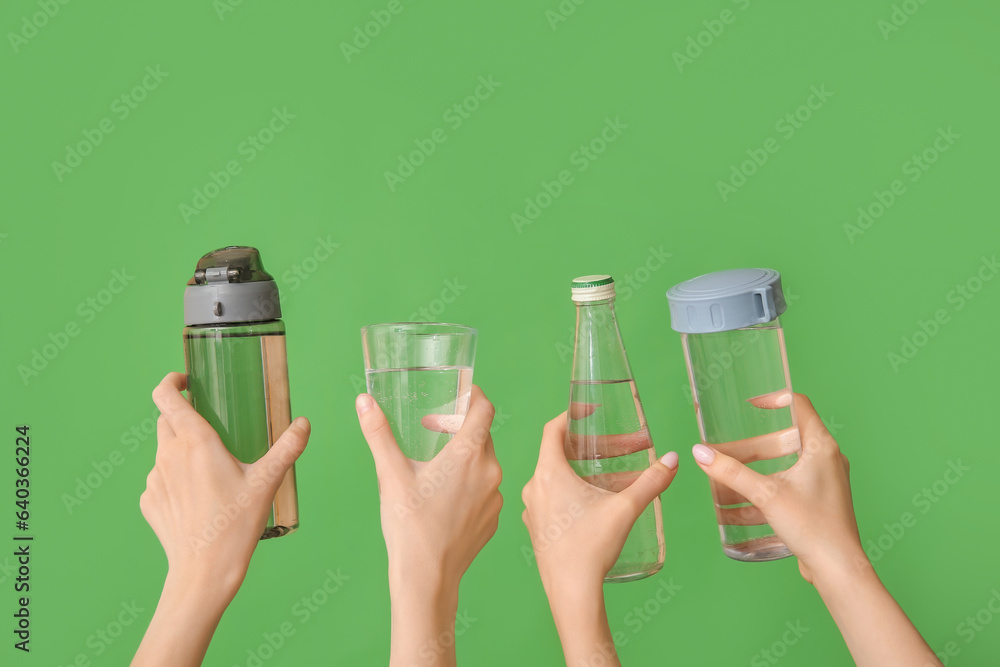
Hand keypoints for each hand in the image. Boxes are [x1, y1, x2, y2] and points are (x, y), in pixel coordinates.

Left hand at [133, 372, 309, 666]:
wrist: (204, 572)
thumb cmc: (235, 525)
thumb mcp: (267, 482)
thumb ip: (287, 448)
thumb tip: (304, 424)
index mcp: (194, 442)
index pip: (165, 396)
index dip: (171, 382)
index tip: (186, 382)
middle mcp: (168, 455)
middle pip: (165, 420)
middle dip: (183, 416)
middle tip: (210, 427)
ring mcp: (154, 480)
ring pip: (163, 451)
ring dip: (181, 450)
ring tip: (210, 470)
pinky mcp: (149, 502)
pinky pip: (160, 479)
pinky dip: (175, 479)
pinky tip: (198, 497)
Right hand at [356, 385, 500, 666]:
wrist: (427, 578)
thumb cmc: (409, 525)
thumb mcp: (390, 474)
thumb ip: (378, 433)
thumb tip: (364, 401)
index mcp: (469, 454)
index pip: (485, 408)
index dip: (471, 396)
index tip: (454, 396)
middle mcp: (490, 472)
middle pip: (483, 434)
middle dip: (459, 426)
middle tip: (432, 430)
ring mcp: (495, 497)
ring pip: (485, 463)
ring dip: (464, 456)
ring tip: (435, 466)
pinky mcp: (493, 518)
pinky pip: (486, 489)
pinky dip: (469, 483)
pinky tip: (444, 496)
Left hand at [521, 412, 676, 666]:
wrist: (571, 592)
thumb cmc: (591, 548)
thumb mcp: (625, 509)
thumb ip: (651, 482)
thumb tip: (673, 460)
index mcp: (548, 474)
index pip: (553, 429)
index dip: (572, 414)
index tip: (591, 411)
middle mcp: (534, 487)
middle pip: (561, 453)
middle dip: (593, 447)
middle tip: (621, 446)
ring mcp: (532, 508)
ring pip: (558, 477)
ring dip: (586, 470)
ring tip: (617, 473)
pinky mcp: (537, 526)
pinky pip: (554, 498)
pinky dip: (575, 491)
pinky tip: (598, 501)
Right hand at [691, 393, 940, 666]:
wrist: (837, 568)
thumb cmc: (812, 525)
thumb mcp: (766, 494)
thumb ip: (731, 472)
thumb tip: (701, 453)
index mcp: (820, 446)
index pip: (799, 406)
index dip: (773, 400)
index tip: (749, 405)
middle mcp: (826, 460)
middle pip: (782, 441)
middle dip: (749, 449)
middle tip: (724, 452)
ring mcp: (823, 482)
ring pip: (781, 467)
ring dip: (752, 474)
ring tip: (723, 482)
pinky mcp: (817, 502)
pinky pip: (785, 488)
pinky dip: (761, 493)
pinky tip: (734, 510)